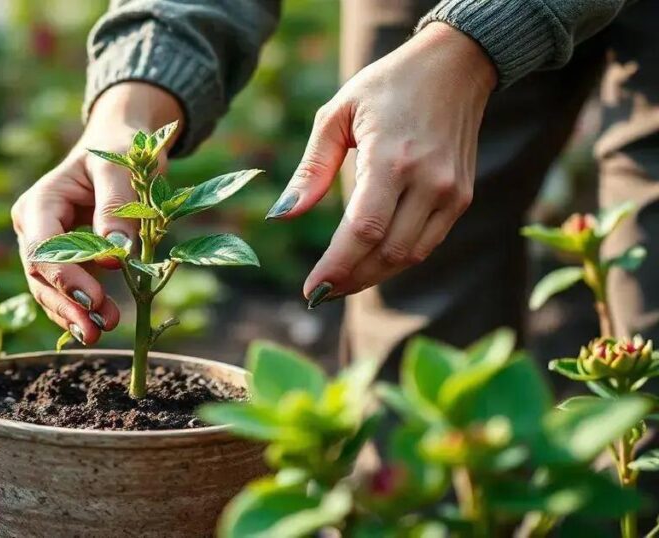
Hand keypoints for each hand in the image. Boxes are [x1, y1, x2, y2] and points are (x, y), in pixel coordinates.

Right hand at [11, 82, 183, 342]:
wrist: (118, 144)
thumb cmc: (119, 150)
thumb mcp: (121, 168)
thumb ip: (117, 207)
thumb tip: (116, 252)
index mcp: (40, 202)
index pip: (42, 247)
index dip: (65, 277)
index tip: (95, 298)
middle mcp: (32, 226)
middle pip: (40, 274)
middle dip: (68, 304)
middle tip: (98, 329)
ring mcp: (42, 245)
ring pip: (47, 288)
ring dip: (72, 312)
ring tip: (103, 329)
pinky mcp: (60, 259)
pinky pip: (62, 290)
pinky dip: (78, 308)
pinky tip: (101, 323)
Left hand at [265, 23, 496, 306]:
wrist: (456, 65)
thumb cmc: (386, 85)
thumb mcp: (337, 113)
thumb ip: (311, 168)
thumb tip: (282, 215)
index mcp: (392, 158)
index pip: (364, 230)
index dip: (336, 267)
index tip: (311, 290)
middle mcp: (429, 180)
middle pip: (387, 252)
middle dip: (349, 280)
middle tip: (318, 294)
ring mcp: (451, 192)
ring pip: (409, 256)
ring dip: (372, 277)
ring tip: (338, 284)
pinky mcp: (462, 198)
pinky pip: (427, 244)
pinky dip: (396, 261)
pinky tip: (368, 264)